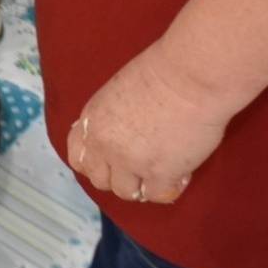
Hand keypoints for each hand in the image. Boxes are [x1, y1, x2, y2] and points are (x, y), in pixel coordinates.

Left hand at [66, 45, 231, 205]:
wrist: (189, 77)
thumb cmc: (161, 72)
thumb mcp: (118, 93)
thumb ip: (110, 119)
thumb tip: (116, 136)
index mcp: (91, 120)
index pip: (77, 157)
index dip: (94, 164)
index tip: (110, 163)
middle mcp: (103, 144)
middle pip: (100, 180)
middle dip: (119, 177)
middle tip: (141, 169)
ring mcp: (129, 162)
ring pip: (127, 192)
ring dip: (143, 185)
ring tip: (164, 170)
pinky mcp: (159, 174)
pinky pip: (157, 195)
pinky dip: (169, 188)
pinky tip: (181, 173)